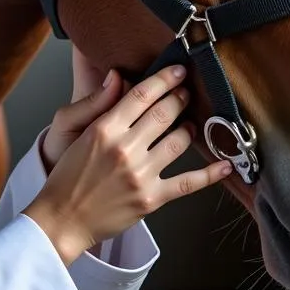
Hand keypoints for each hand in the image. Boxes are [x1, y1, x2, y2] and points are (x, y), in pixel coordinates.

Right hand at [24, 65, 232, 264]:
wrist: (63, 218)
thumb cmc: (68, 176)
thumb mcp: (75, 133)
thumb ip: (98, 104)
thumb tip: (118, 77)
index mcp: (105, 129)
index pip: (141, 94)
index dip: (164, 78)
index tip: (178, 70)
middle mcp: (125, 149)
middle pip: (164, 113)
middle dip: (180, 98)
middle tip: (187, 92)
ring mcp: (141, 174)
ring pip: (179, 142)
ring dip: (189, 128)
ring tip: (190, 122)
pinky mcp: (152, 198)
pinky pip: (188, 182)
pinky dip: (210, 173)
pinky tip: (226, 164)